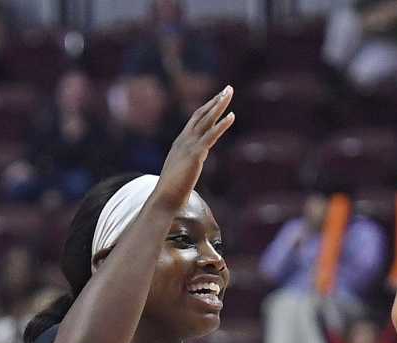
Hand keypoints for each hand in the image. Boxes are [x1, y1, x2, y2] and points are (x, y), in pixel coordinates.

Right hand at [153, 87, 235, 211]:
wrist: (164, 199)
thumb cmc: (171, 192)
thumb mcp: (179, 173)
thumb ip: (185, 166)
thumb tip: (188, 170)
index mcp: (180, 144)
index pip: (195, 120)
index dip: (207, 108)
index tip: (218, 99)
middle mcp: (183, 140)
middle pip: (201, 114)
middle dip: (215, 100)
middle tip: (228, 88)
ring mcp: (189, 146)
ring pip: (206, 120)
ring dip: (219, 105)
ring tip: (229, 92)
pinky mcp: (195, 154)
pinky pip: (211, 135)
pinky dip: (222, 125)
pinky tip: (232, 116)